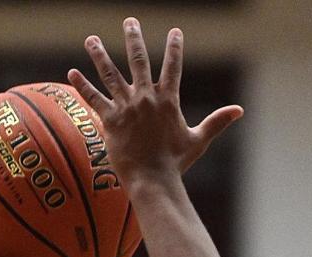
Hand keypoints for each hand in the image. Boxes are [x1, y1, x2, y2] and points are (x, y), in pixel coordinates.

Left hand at [68, 19, 242, 181]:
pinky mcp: (110, 120)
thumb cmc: (176, 163)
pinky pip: (93, 98)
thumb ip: (217, 122)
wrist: (153, 180)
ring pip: (110, 74)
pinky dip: (82, 85)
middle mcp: (145, 98)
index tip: (176, 32)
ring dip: (100, 54)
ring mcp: (126, 107)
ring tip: (91, 40)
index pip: (173, 67)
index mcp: (167, 101)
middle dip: (134, 38)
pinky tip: (72, 72)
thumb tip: (240, 111)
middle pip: (138, 60)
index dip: (175, 48)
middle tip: (130, 21)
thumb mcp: (198, 140)